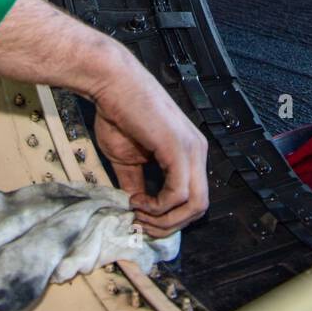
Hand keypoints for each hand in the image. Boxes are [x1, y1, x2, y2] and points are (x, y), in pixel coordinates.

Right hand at [89, 51, 208, 238]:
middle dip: (168, 225)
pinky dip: (158, 206)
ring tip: (137, 212)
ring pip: (195, 205)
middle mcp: (197, 151)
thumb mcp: (129, 160)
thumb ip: (137, 184)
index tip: (140, 218)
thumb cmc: (119, 114)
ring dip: (163, 219)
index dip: (168, 218)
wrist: (112, 85)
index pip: (194, 199)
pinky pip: (179, 192)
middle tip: (141, 224)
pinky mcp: (178, 147)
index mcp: (189, 153)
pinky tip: (138, 200)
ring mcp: (191, 149)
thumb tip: (136, 210)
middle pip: (199, 207)